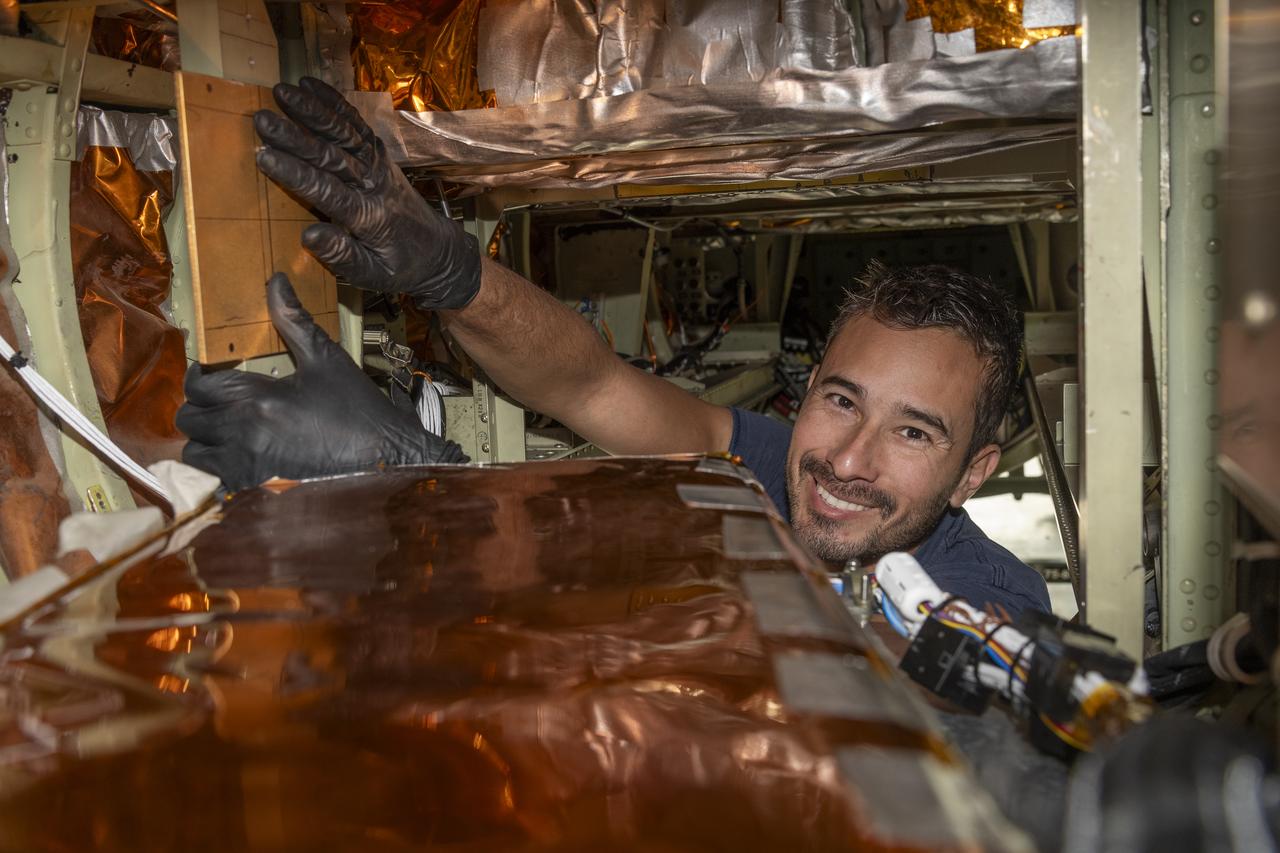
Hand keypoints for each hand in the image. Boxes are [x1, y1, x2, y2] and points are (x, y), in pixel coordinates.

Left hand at [177, 273, 466, 490]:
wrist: (385, 458)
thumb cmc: (357, 408)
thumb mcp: (327, 359)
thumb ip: (294, 321)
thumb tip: (275, 280)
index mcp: (256, 397)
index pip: (198, 385)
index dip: (198, 377)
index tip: (209, 375)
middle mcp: (242, 432)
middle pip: (189, 419)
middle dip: (201, 408)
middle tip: (221, 403)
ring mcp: (246, 465)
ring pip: (194, 453)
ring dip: (205, 441)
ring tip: (228, 431)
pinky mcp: (255, 489)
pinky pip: (214, 480)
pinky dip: (219, 468)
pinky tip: (242, 458)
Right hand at [253, 76, 480, 309]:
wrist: (438, 251)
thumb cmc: (399, 267)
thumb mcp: (372, 275)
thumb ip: (342, 256)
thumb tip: (309, 235)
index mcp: (369, 217)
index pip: (328, 192)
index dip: (295, 173)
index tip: (264, 156)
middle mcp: (375, 185)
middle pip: (333, 156)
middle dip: (296, 136)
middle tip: (263, 119)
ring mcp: (380, 165)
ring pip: (346, 133)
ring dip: (314, 111)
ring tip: (283, 90)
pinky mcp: (380, 155)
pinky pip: (357, 125)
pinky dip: (335, 104)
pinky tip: (311, 85)